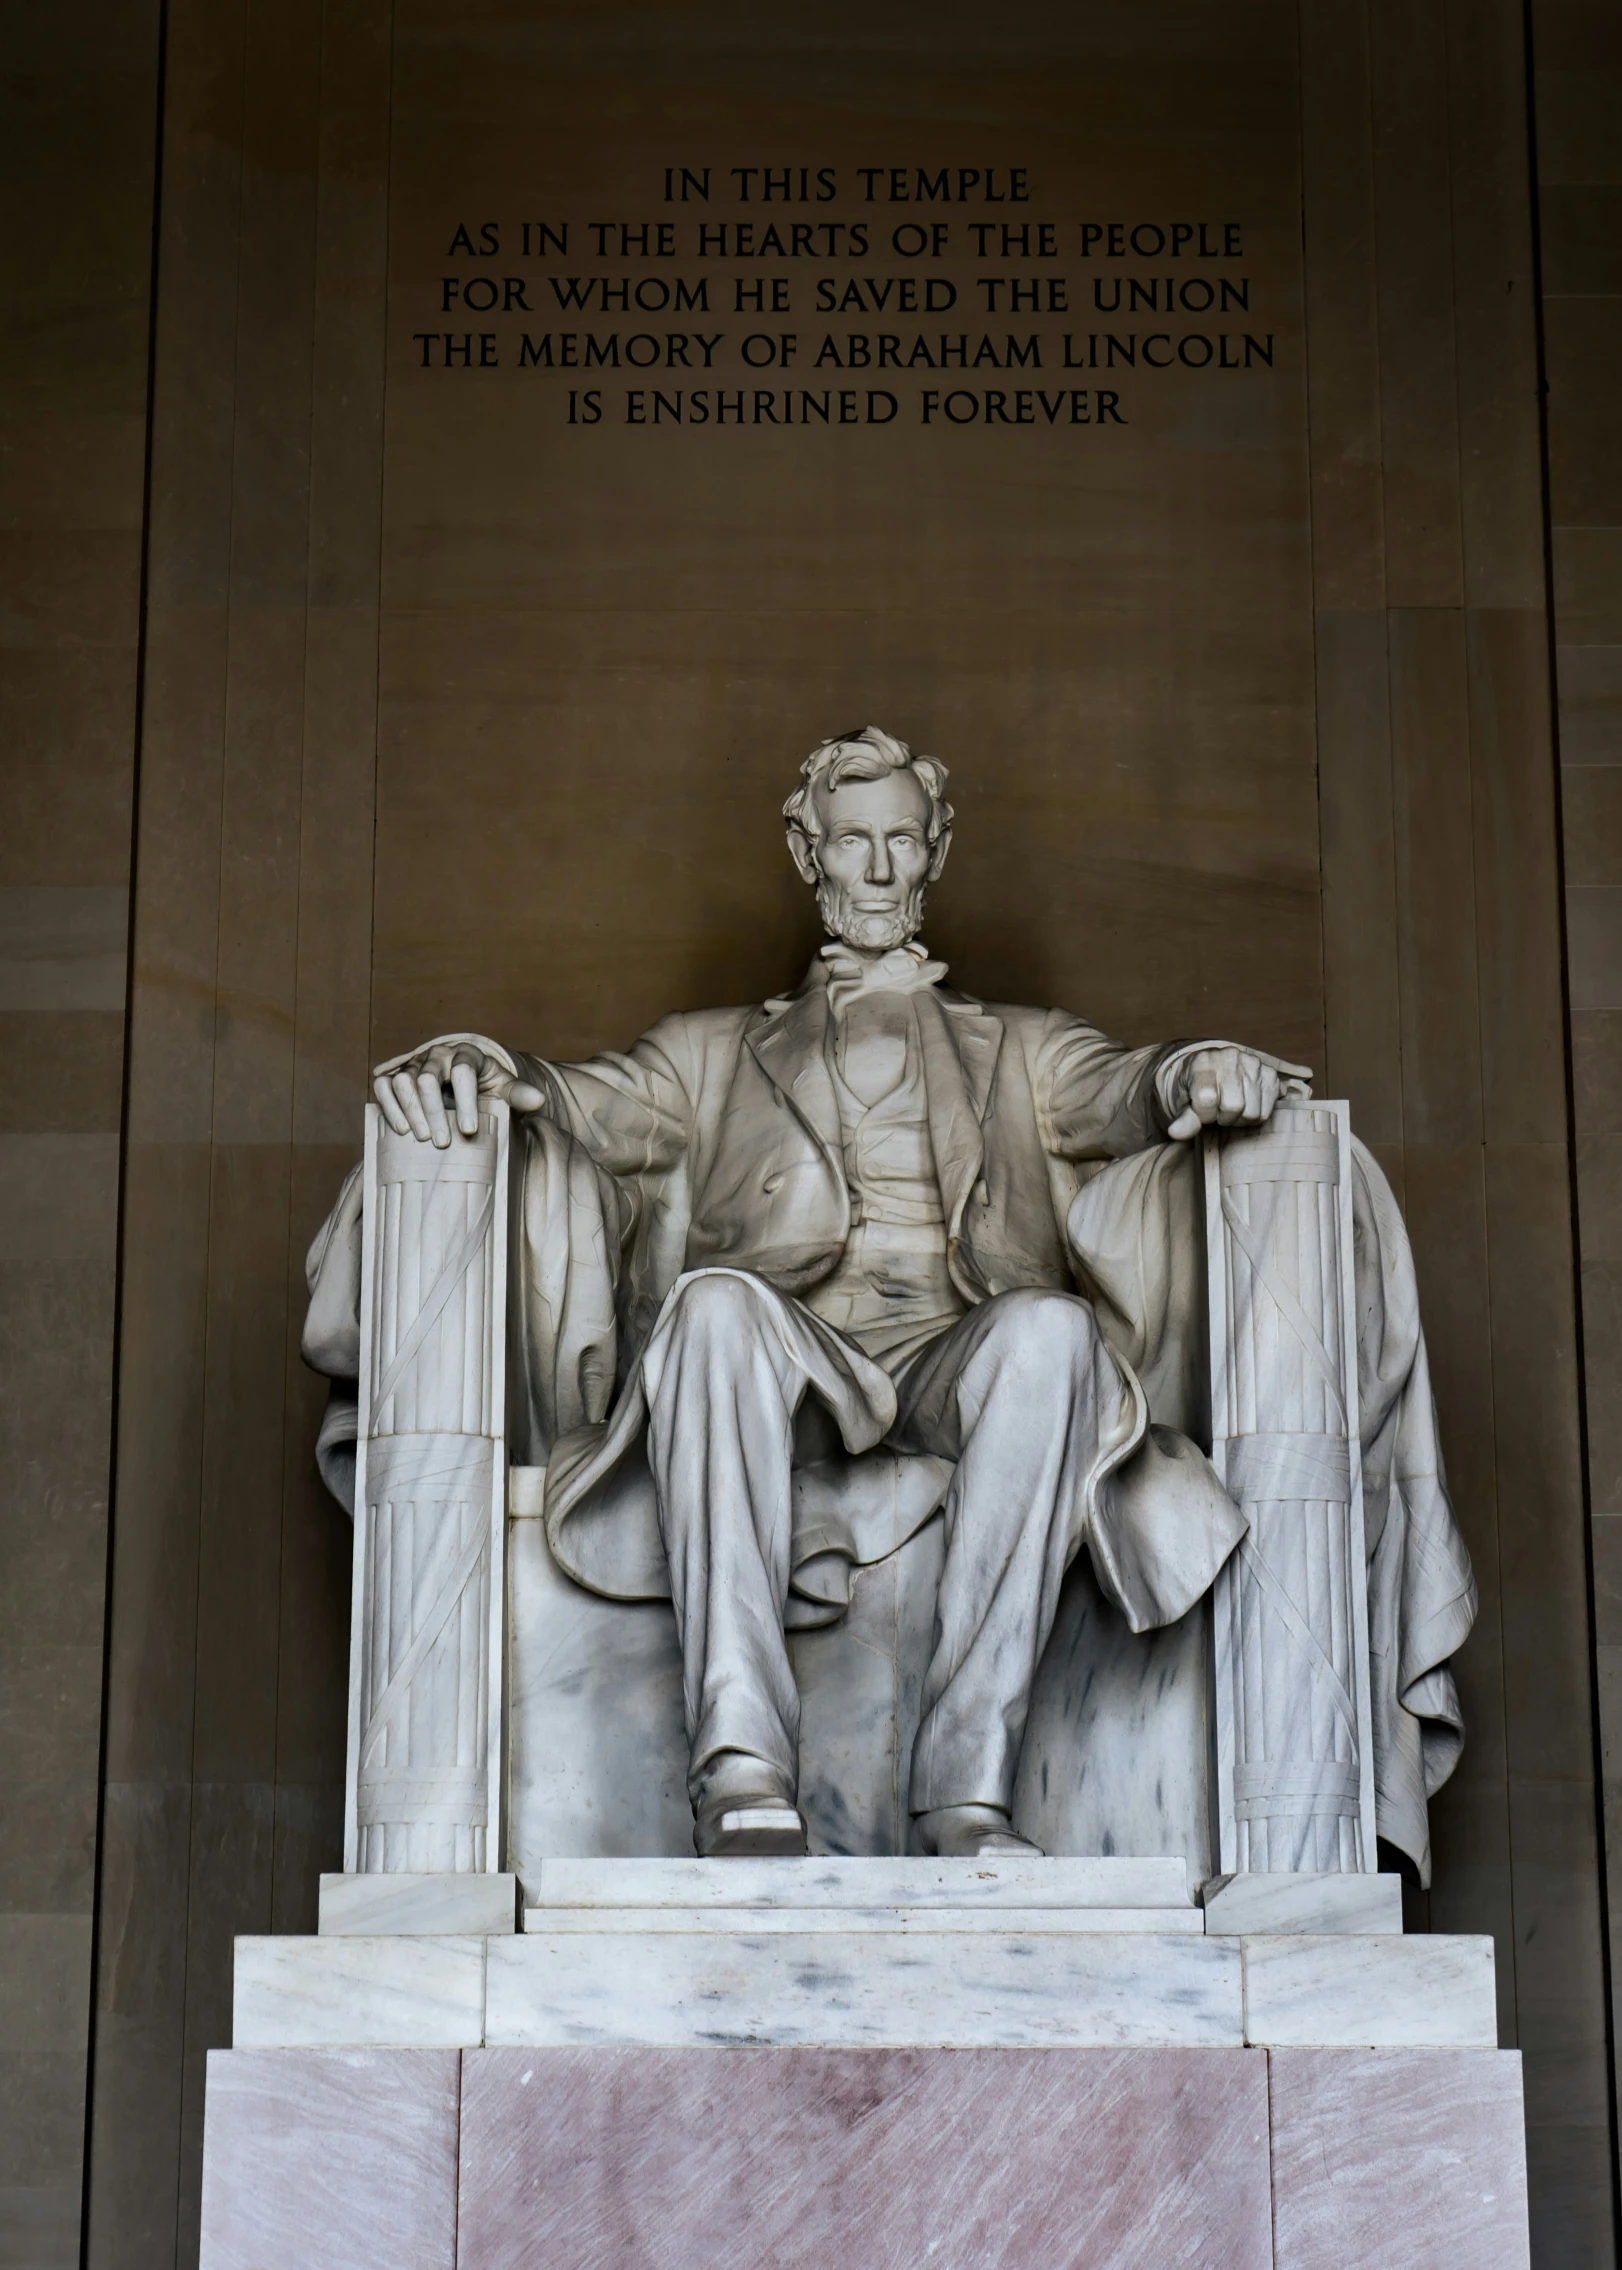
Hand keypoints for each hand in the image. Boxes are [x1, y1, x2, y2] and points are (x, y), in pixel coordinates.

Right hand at [371, 1038, 543, 1147]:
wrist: (463, 1080)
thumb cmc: (485, 1086)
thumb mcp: (504, 1088)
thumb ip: (519, 1093)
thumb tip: (539, 1101)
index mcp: (466, 1054)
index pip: (463, 1071)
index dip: (465, 1100)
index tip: (469, 1130)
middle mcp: (437, 1055)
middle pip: (427, 1078)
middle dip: (433, 1111)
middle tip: (442, 1142)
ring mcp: (414, 1064)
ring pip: (402, 1081)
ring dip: (410, 1110)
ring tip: (422, 1138)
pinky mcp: (396, 1076)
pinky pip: (383, 1085)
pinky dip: (388, 1105)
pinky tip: (401, 1129)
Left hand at [1166, 1045, 1312, 1141]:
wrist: (1206, 1073)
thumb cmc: (1192, 1090)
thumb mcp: (1181, 1104)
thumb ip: (1183, 1119)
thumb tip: (1177, 1133)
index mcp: (1203, 1061)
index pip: (1207, 1099)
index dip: (1204, 1114)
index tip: (1201, 1112)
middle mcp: (1230, 1057)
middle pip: (1234, 1107)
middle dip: (1223, 1117)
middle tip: (1217, 1111)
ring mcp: (1253, 1063)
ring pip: (1252, 1112)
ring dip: (1240, 1118)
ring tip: (1230, 1108)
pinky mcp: (1270, 1073)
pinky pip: (1267, 1110)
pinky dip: (1256, 1114)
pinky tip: (1245, 1104)